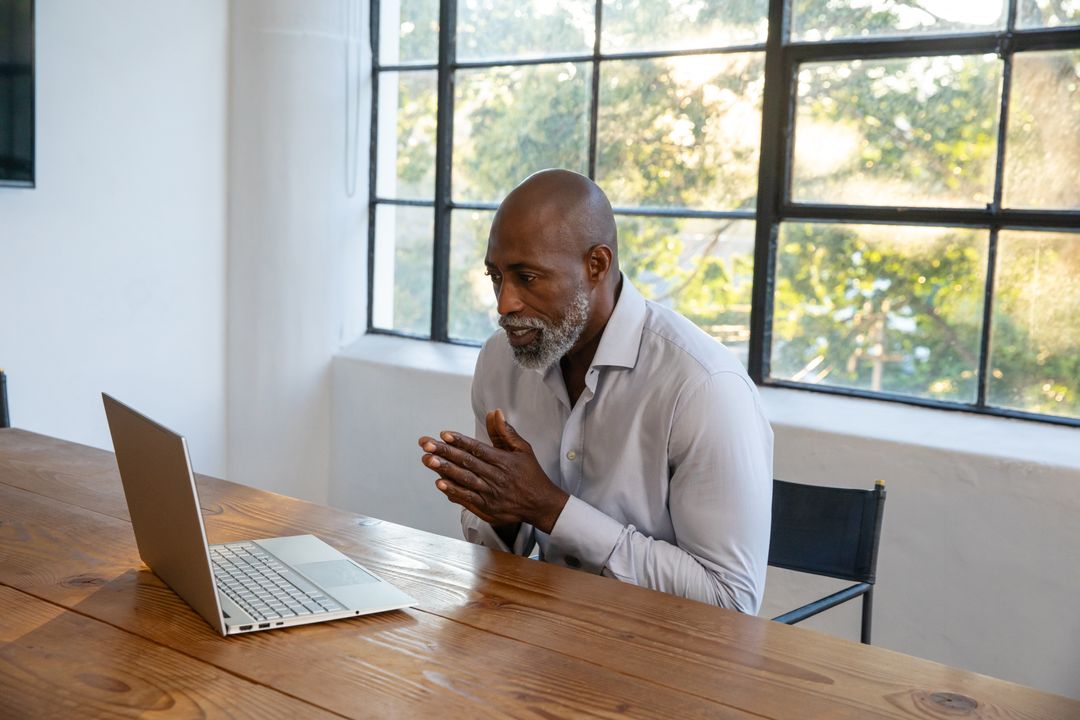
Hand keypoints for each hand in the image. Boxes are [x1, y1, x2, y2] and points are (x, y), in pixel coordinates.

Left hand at [418, 409, 568, 533]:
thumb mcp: (522, 449)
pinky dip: (454, 491)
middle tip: (427, 444)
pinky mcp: (487, 508)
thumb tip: (495, 412)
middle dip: (445, 453)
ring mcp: (491, 494)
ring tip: (428, 460)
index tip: (444, 434)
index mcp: (504, 461)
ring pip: (465, 480)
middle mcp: (496, 477)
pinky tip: (440, 483)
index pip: (478, 449)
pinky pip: (468, 499)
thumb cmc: (530, 474)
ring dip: (445, 470)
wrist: (541, 504)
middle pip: (467, 463)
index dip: (460, 441)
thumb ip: (505, 432)